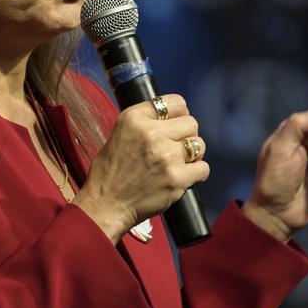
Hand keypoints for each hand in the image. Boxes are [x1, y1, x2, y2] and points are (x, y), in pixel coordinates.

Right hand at [73, 94, 209, 242]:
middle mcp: (151, 133)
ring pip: (199, 145)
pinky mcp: (176, 178)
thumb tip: (171, 120)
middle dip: (186, 136)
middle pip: (191, 123)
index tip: (176, 125)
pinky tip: (183, 178)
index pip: (175, 102)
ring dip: (193, 155)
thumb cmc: (109, 173)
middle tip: (175, 149)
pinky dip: (197, 174)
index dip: (179, 114)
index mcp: (134, 118)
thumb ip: (143, 124)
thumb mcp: (119, 135)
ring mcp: (166, 156)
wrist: (105, 205)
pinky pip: (203, 168)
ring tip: (178, 164)